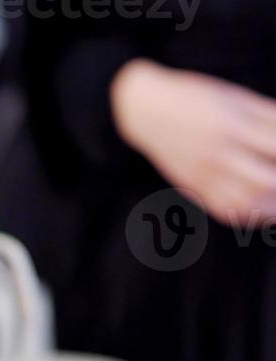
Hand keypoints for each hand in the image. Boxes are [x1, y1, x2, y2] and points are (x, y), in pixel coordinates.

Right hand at [113, 59, 275, 225]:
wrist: (146, 111)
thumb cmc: (196, 98)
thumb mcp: (236, 98)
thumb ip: (269, 116)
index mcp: (232, 125)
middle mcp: (217, 153)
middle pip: (265, 182)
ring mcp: (202, 173)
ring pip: (246, 202)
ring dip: (272, 206)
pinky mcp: (193, 185)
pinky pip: (225, 209)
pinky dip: (250, 214)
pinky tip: (263, 209)